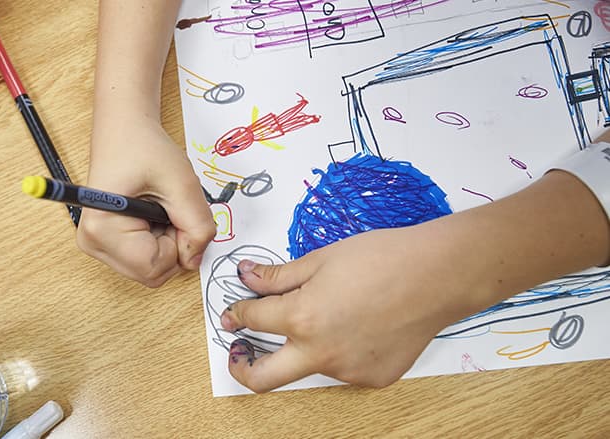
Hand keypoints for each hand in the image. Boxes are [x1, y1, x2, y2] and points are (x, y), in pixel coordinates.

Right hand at [77, 118, 214, 286]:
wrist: (124, 131)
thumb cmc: (144, 147)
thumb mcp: (182, 184)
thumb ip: (197, 225)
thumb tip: (194, 260)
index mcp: (102, 228)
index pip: (153, 267)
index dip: (179, 246)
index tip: (176, 213)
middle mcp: (92, 242)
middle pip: (151, 273)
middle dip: (173, 247)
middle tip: (169, 209)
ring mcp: (96, 245)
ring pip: (149, 269)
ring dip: (166, 244)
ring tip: (158, 208)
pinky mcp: (105, 243)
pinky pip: (143, 260)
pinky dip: (157, 243)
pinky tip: (151, 216)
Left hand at [220, 225, 474, 391]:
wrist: (438, 275)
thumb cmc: (382, 258)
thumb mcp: (321, 259)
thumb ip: (278, 276)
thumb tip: (246, 279)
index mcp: (302, 318)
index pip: (253, 320)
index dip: (238, 312)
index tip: (236, 311)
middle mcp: (321, 353)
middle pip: (262, 379)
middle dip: (242, 367)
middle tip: (239, 350)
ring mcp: (348, 371)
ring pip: (309, 367)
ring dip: (303, 348)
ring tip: (328, 315)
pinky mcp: (373, 378)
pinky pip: (344, 368)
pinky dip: (339, 351)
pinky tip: (359, 325)